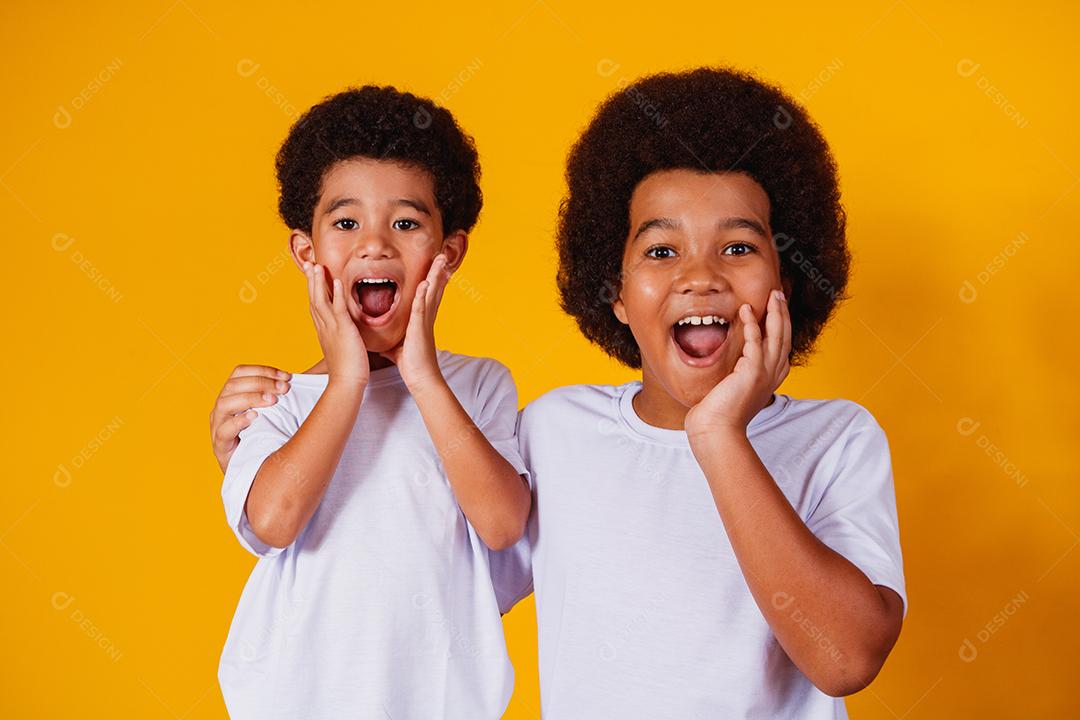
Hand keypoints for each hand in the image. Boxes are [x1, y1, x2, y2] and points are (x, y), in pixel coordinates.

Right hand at [209, 364, 290, 472]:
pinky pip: (223, 431)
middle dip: (261, 382)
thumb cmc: (268, 437)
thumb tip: (308, 376)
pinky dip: (238, 422)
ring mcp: (218, 427)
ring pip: (225, 403)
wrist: (256, 473)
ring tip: (273, 401)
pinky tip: (255, 417)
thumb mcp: (274, 412)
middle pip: (233, 385)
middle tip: (284, 388)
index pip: (240, 372)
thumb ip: (280, 394)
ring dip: (250, 398)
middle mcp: (222, 408)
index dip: (263, 370)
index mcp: (232, 395)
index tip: (287, 376)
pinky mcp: (220, 447)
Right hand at [305, 261, 368, 388]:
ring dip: (319, 282)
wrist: (347, 382)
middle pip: (314, 299)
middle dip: (311, 281)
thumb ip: (338, 337)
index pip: (315, 306)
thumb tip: (340, 333)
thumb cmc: (346, 368)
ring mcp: (332, 328)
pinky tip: (336, 281)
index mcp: (323, 330)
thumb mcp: (339, 348)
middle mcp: (324, 327)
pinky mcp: (343, 330)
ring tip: (317, 266)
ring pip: (321, 300)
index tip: (310, 276)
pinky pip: (338, 308)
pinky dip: (336, 294)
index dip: (311, 290)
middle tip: (308, 264)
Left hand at [380, 253, 450, 393]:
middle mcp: (426, 317)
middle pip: (434, 289)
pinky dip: (423, 295)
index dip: (431, 280)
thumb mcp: (398, 345)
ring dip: (435, 277)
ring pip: (431, 294)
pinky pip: (421, 309)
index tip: (434, 266)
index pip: (427, 295)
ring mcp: (424, 322)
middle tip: (442, 255)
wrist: (421, 378)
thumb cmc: (411, 363)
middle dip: (438, 272)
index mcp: (421, 319)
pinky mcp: (420, 329)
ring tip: (439, 261)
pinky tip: (425, 283)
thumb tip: (380, 340)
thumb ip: (392, 338)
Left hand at [685, 289, 790, 439]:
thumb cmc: (720, 414)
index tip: (778, 305)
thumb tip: (732, 365)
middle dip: (783, 313)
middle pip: (784, 336)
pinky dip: (752, 324)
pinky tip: (746, 310)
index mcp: (771, 377)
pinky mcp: (752, 373)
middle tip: (779, 293)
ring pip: (776, 336)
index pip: (782, 344)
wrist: (717, 431)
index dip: (782, 324)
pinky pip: (755, 342)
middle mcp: (773, 374)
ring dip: (775, 312)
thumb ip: (739, 374)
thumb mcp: (735, 389)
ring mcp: (765, 374)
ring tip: (773, 294)